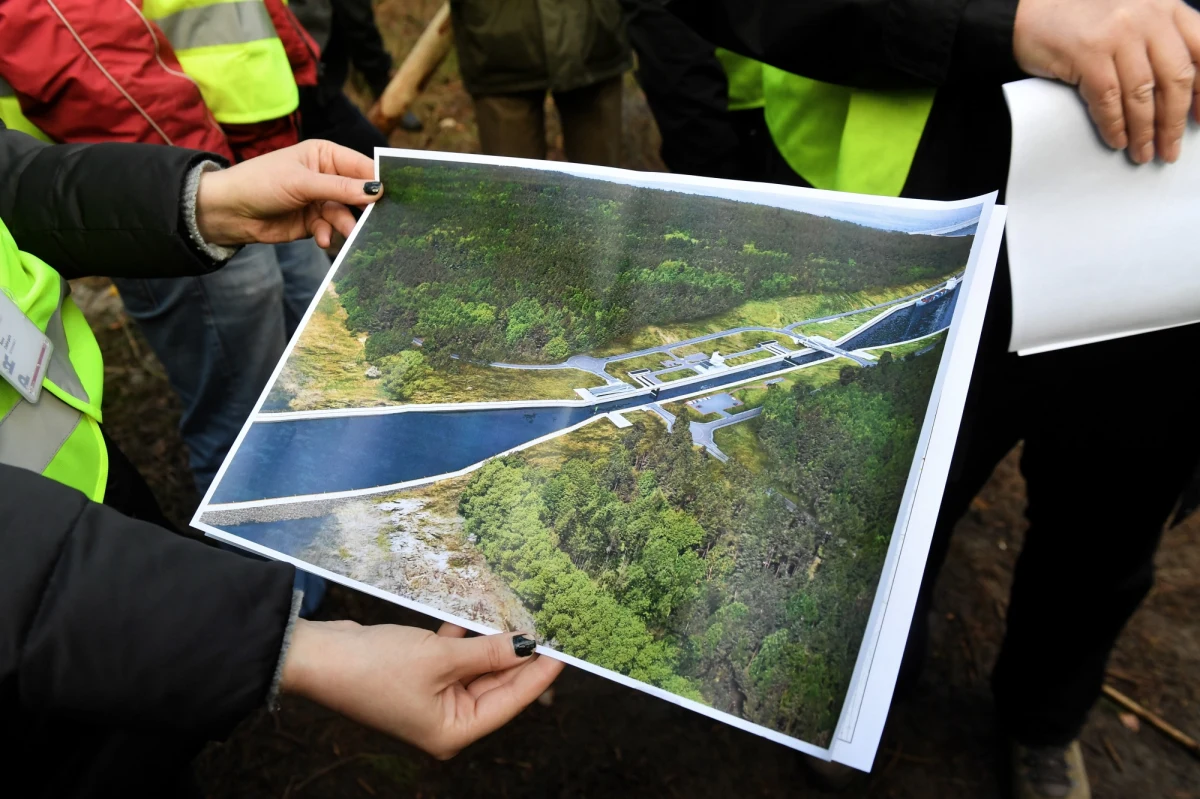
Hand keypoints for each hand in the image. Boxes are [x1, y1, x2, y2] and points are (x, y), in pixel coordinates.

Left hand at [195, 139, 382, 247]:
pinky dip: (328, 235)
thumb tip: (378, 190)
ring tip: (343, 233)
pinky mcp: (313, 223)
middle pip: (359, 193)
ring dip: (345, 225)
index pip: (362, 166)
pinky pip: (331, 229)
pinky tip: (320, 238)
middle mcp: (327, 177)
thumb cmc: (261, 183)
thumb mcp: (302, 182)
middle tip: (378, 221)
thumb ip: (340, 188)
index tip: (397, 196)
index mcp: (326, 156)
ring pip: (347, 215)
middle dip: (365, 208)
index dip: (379, 180)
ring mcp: (321, 201)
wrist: (229, 211)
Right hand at [280, 619, 562, 758]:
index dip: (538, 674)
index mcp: (453, 731)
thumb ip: (489, 652)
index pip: (510, 702)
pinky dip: (464, 639)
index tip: (564, 650)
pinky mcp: (418, 678)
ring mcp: (431, 701)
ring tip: (516, 614)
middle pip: (495, 687)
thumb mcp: (440, 657)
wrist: (317, 658)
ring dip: (490, 643)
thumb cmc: (374, 667)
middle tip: (545, 626)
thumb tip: (528, 647)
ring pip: (476, 669)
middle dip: (517, 656)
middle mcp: (445, 722)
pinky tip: (474, 617)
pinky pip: (453, 659)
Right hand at [1013, 0, 1199, 162]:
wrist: (1029, 12)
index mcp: (1166, 7)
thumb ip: (1157, 43)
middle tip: (1170, 149)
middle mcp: (1147, 16)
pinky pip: (1108, 99)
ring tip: (1143, 153)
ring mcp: (1117, 33)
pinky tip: (1117, 140)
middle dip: (1174, 122)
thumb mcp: (1132, 19)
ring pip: (1142, 94)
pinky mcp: (1087, 52)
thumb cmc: (1080, 19)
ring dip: (1144, 131)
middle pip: (1175, 78)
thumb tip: (1179, 95)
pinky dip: (1114, 125)